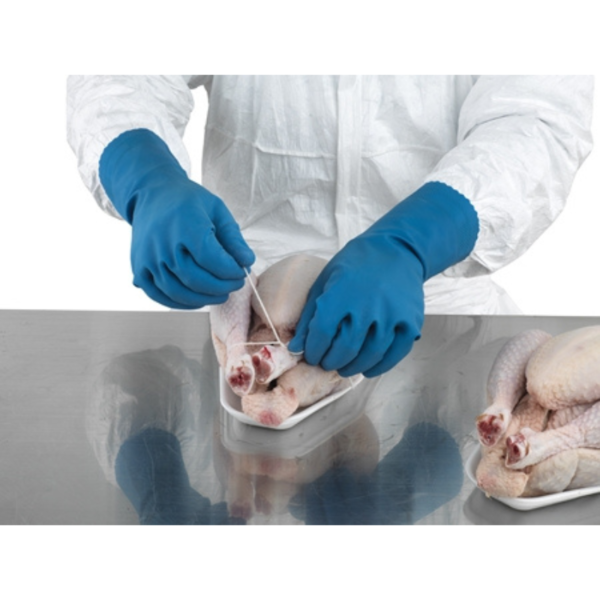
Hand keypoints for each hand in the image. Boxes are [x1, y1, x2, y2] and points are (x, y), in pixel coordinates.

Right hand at [130, 178, 253, 308]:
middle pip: (195, 279)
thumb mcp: (217, 210)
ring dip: (204, 298)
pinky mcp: (139, 269)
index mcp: (185, 225)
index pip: (212, 259)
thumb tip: (247, 262)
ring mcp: (148, 259)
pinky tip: (198, 298)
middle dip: (221, 287)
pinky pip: (160, 296)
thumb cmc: (188, 202)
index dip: (230, 271)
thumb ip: (233, 238)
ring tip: (220, 293)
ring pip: (178, 292)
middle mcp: (162, 244)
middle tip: (235, 284)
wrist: (153, 194)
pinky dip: (181, 303)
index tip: (241, 271)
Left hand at [289, 235, 423, 377]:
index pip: (322, 334)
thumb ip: (310, 316)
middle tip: (327, 363)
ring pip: (369, 355)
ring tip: (344, 367)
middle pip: (345, 349)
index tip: (312, 354)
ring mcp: (392, 316)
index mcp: (341, 294)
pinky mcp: (411, 323)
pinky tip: (367, 368)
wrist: (397, 250)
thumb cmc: (355, 265)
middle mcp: (367, 307)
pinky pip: (394, 354)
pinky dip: (379, 366)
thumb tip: (296, 348)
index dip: (314, 350)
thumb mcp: (325, 282)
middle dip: (331, 361)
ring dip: (353, 367)